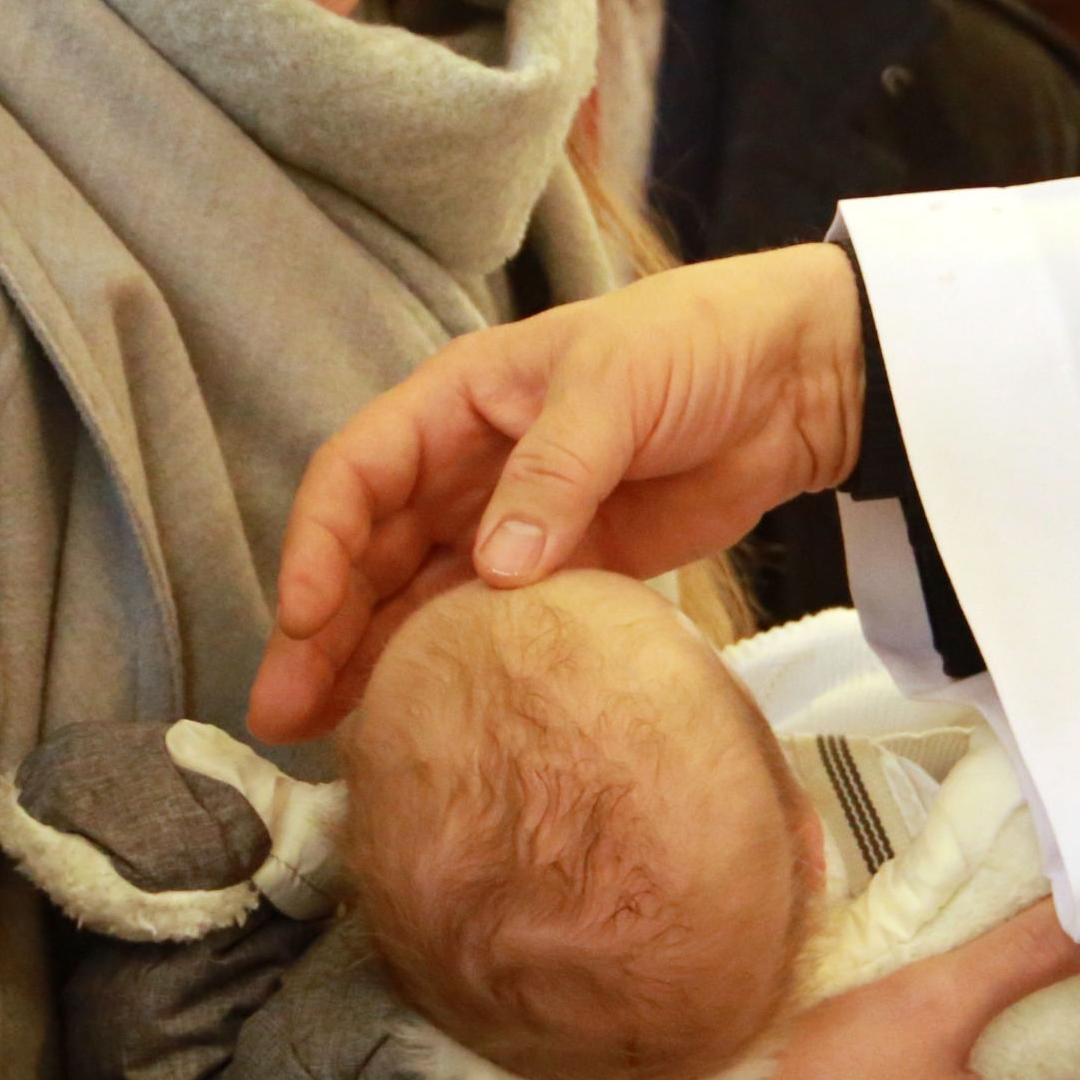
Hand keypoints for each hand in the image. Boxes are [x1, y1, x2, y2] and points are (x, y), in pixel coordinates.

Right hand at [249, 244, 862, 741]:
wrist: (798, 377)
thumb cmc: (697, 342)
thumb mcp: (615, 385)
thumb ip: (554, 473)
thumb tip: (495, 570)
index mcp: (460, 401)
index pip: (359, 473)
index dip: (320, 544)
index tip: (305, 616)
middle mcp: (470, 465)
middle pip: (372, 551)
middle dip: (322, 629)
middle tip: (282, 713)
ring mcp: (517, 522)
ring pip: (418, 597)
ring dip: (372, 661)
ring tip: (325, 738)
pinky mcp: (572, 569)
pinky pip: (491, 623)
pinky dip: (453, 666)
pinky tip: (422, 718)